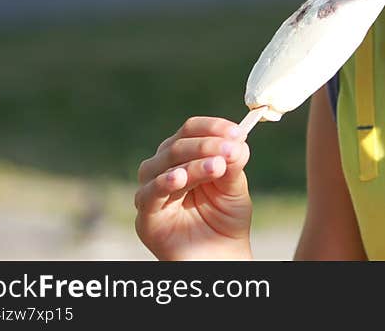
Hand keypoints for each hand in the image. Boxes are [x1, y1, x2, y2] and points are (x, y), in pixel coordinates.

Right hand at [134, 116, 252, 260]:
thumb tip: (238, 141)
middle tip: (232, 150)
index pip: (191, 130)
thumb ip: (233, 164)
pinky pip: (150, 194)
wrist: (221, 257)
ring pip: (166, 165)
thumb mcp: (235, 188)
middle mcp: (164, 169)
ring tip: (217, 166)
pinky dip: (165, 183)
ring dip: (194, 162)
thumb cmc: (226, 220)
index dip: (213, 127)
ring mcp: (152, 191)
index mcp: (185, 156)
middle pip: (177, 144)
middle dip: (208, 145)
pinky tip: (181, 178)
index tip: (238, 132)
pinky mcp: (146, 216)